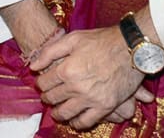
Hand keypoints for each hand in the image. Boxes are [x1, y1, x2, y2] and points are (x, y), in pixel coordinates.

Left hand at [31, 26, 152, 129]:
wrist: (130, 48)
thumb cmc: (101, 40)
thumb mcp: (72, 39)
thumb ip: (49, 52)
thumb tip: (33, 66)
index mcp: (67, 69)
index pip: (45, 82)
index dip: (40, 83)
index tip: (41, 83)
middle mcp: (76, 87)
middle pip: (54, 98)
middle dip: (47, 97)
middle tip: (46, 97)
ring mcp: (91, 99)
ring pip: (67, 112)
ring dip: (58, 113)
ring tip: (56, 112)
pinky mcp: (106, 107)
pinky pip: (87, 121)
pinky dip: (77, 123)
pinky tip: (74, 120)